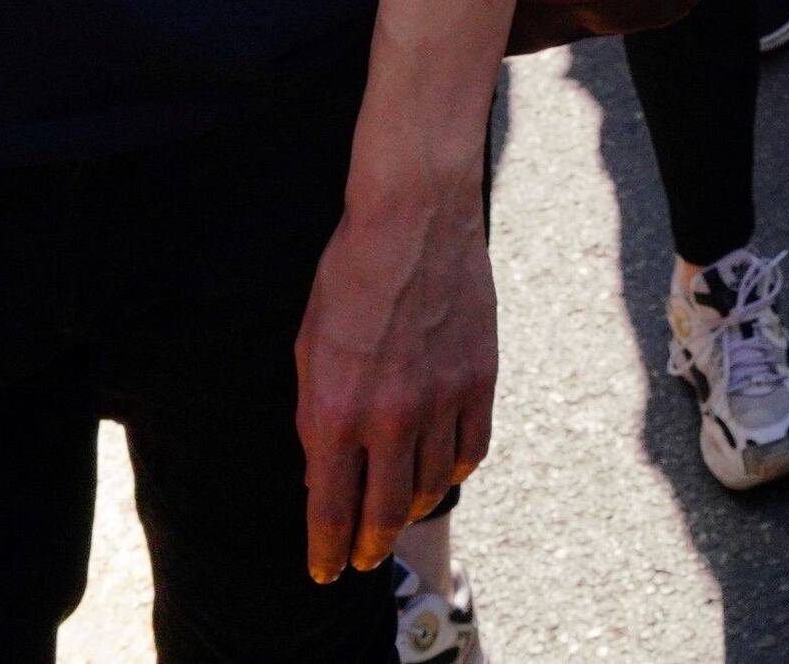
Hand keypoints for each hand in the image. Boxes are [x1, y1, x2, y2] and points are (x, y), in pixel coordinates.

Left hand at [296, 170, 497, 583]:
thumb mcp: (308, 350)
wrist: (413, 218)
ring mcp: (441, 400)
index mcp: (336, 411)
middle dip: (369, 548)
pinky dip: (452, 472)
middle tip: (363, 560)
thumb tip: (322, 476)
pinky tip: (438, 471)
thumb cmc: (348, 277)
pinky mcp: (480, 379)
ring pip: (428, 488)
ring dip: (408, 511)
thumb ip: (315, 418)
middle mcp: (390, 417)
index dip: (326, 552)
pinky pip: (470, 451)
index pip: (330, 510)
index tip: (325, 571)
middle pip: (384, 514)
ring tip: (397, 514)